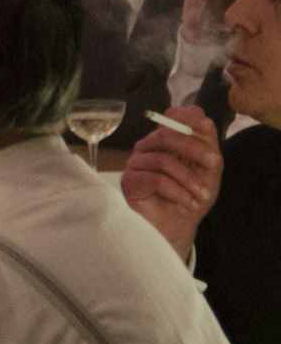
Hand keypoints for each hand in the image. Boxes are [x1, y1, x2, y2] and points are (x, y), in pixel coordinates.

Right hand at [119, 106, 219, 260]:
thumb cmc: (190, 196)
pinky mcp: (129, 181)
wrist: (177, 227)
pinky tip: (188, 202)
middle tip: (213, 165)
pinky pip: (156, 179)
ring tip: (202, 195)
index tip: (206, 128)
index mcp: (165, 140)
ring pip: (163, 159)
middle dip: (195, 150)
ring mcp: (135, 163)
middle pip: (167, 134)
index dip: (188, 119)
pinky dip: (179, 192)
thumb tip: (203, 119)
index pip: (172, 117)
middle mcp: (147, 147)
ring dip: (189, 179)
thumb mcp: (207, 169)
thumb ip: (206, 143)